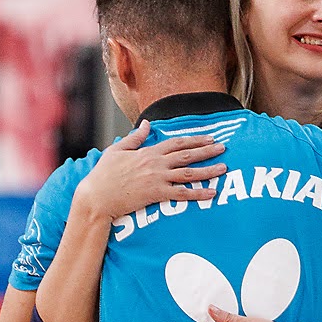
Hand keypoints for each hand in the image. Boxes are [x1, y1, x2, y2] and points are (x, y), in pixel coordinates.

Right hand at [73, 120, 225, 223]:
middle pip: (187, 154)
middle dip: (207, 150)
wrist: (98, 196)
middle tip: (223, 147)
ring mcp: (158, 179)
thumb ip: (135, 138)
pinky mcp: (157, 194)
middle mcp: (156, 163)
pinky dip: (199, 193)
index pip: (177, 142)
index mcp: (148, 152)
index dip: (195, 139)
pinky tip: (212, 192)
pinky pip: (182, 194)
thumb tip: (145, 124)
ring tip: (223, 167)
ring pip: (189, 173)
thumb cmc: (104, 175)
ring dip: (208, 170)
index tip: (209, 138)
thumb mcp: (117, 150)